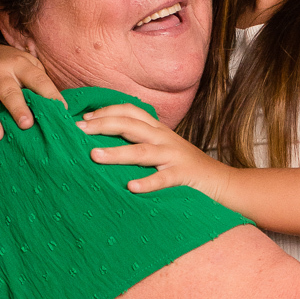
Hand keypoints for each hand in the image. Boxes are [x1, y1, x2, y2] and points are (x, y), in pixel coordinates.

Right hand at [0, 46, 65, 148]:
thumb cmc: (16, 70)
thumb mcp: (31, 67)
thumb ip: (43, 85)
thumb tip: (65, 111)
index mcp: (19, 65)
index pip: (37, 79)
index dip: (49, 93)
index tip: (62, 109)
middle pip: (8, 91)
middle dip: (17, 108)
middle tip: (26, 124)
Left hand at [78, 104, 233, 200]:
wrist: (221, 183)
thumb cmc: (184, 168)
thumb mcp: (161, 148)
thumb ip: (139, 142)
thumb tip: (102, 143)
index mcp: (158, 130)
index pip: (130, 111)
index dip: (106, 111)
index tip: (82, 119)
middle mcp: (164, 139)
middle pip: (131, 125)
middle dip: (103, 125)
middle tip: (78, 131)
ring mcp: (174, 157)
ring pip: (142, 152)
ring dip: (117, 153)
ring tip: (94, 155)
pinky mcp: (184, 177)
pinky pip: (164, 179)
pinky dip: (148, 182)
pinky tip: (132, 187)